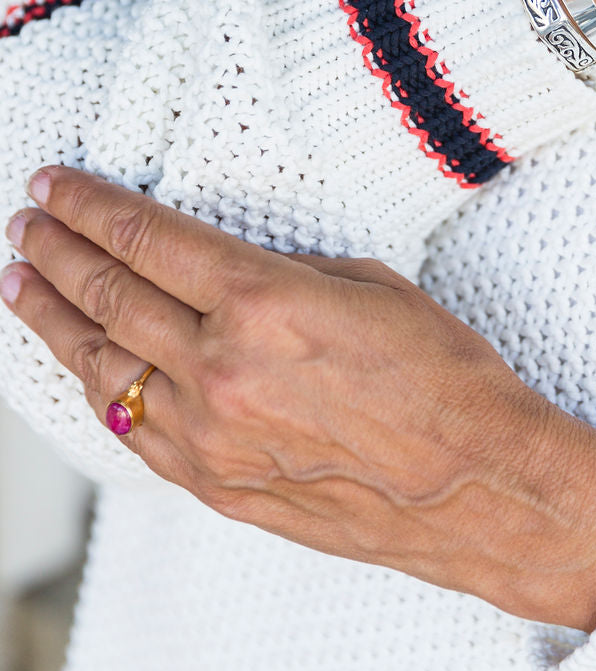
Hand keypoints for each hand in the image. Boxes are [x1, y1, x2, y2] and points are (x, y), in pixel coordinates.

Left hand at [2, 168, 595, 630]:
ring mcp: (211, 436)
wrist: (475, 484)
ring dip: (54, 320)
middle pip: (109, 297)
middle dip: (57, 253)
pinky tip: (80, 364)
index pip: (145, 239)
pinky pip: (135, 430)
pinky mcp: (217, 486)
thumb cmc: (442, 374)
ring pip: (104, 368)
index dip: (87, 207)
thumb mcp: (368, 283)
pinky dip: (99, 389)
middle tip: (25, 224)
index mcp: (262, 301)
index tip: (53, 185)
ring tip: (24, 285)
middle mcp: (221, 368)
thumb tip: (224, 272)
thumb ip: (280, 274)